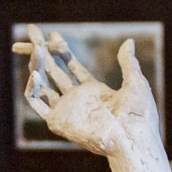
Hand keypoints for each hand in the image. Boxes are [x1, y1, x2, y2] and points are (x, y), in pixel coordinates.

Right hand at [14, 25, 158, 161]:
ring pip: (42, 84)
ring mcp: (66, 110)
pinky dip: (32, 88)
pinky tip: (35, 72)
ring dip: (35, 65)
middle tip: (32, 32)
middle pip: (53, 71)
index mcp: (93, 91)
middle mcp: (77, 100)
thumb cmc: (139, 117)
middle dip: (41, 52)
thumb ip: (128, 63)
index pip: (70, 66)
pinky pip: (38, 103)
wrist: (132, 139)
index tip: (52, 34)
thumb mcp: (136, 83)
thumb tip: (129, 42)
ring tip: (35, 48)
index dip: (60, 50)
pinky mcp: (58, 122)